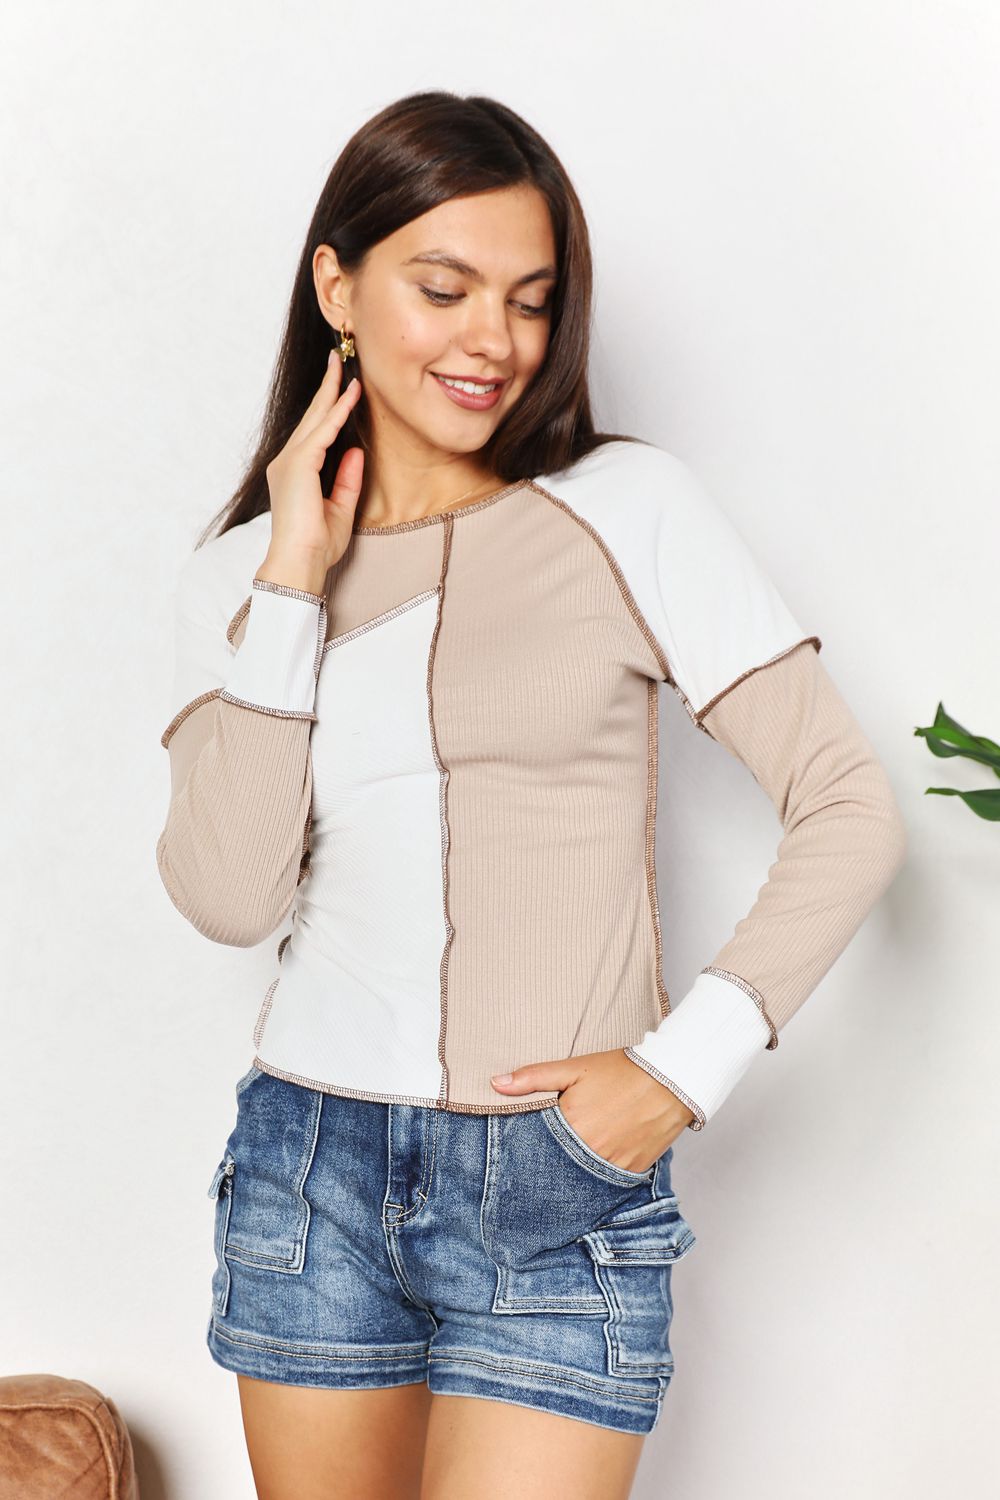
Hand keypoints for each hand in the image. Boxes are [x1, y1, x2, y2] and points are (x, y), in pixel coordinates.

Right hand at [261, 353, 364, 580]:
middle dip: (326, 387)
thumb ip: (347, 479)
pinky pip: (322, 433)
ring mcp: (289, 462)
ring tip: (344, 367)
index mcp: (295, 474)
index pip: (315, 433)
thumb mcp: (340, 508)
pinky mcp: (298, 466)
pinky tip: (350, 396)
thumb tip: (355, 451)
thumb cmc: (316, 546)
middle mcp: (288, 463)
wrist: (300, 563)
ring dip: (331, 391)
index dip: (329, 408)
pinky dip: (337, 413)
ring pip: (315, 419)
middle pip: (311, 417)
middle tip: (338, 359)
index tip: (343, 386)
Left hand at [490, 1048, 697, 1173]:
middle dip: (548, 1164)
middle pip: (557, 1168)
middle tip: (542, 1163)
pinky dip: (598, 1173)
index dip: (527, 1149)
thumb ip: (533, 1077)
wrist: (671, 1079)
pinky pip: (607, 1181)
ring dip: (572, 1170)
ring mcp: (612, 1165)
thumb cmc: (621, 1071)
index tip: (517, 1154)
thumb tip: (495, 1083)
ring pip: (581, 1177)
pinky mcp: (632, 1170)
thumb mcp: (574, 1068)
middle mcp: (589, 1151)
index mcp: (570, 1126)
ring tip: (570, 1160)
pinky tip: (594, 1161)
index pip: (536, 1148)